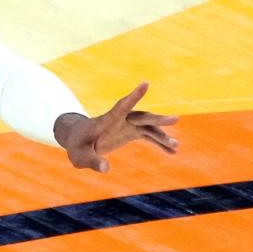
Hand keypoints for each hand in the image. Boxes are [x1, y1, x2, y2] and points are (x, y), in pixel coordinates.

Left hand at [55, 82, 178, 172]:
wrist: (77, 139)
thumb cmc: (76, 146)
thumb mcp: (80, 157)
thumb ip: (92, 161)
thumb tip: (105, 168)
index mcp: (105, 121)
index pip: (121, 107)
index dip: (133, 96)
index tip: (145, 83)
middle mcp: (119, 120)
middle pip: (140, 117)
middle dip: (157, 119)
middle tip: (175, 119)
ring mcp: (126, 125)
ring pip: (148, 127)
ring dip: (161, 136)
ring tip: (176, 146)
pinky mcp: (130, 132)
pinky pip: (148, 136)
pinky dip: (159, 143)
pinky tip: (172, 152)